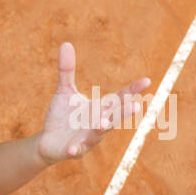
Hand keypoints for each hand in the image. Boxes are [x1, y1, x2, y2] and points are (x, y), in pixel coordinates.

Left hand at [37, 42, 149, 162]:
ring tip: (102, 123)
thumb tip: (66, 43)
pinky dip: (75, 150)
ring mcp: (88, 139)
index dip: (133, 90)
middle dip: (124, 112)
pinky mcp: (74, 151)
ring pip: (98, 135)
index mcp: (101, 109)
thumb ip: (67, 70)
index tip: (147, 80)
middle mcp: (99, 124)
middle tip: (136, 105)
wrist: (48, 141)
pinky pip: (76, 151)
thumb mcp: (65, 91)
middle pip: (115, 117)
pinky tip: (72, 149)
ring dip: (101, 129)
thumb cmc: (62, 116)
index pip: (120, 98)